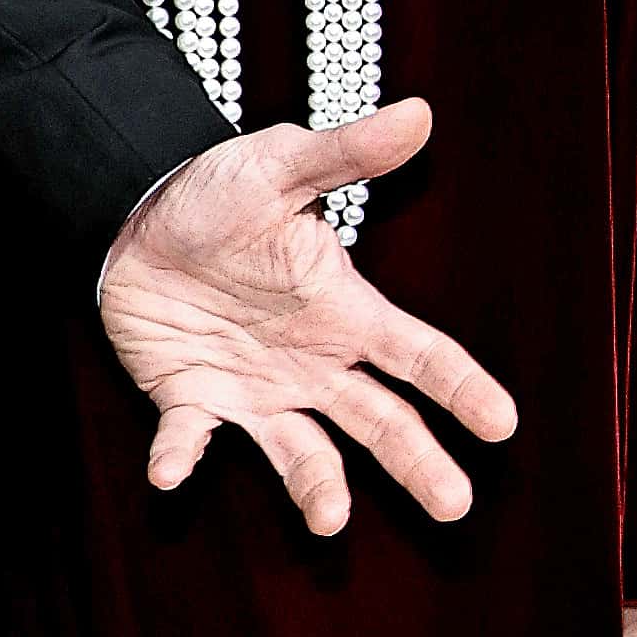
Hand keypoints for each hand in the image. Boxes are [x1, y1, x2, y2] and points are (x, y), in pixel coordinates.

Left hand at [95, 105, 517, 536]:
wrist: (135, 216)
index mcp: (343, 311)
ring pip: (304, 453)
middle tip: (454, 507)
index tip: (502, 424)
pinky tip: (170, 473)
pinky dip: (181, 457)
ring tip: (330, 523)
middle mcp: (311, 362)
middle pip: (381, 422)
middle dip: (418, 463)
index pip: (417, 356)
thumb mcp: (279, 167)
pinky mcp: (194, 400)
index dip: (460, 388)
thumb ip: (344, 153)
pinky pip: (192, 438)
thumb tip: (417, 114)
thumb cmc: (215, 192)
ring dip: (318, 488)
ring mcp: (256, 389)